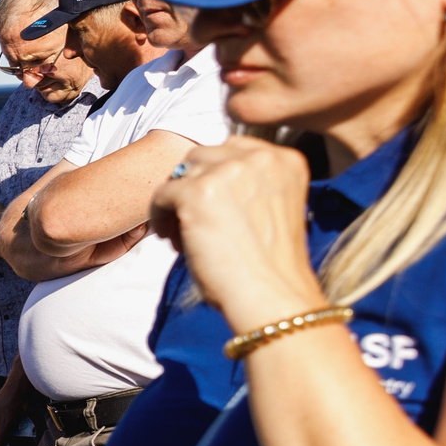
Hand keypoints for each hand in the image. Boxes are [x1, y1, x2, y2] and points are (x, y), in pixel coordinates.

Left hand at [149, 137, 324, 332]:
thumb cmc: (270, 266)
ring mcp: (229, 171)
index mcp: (285, 159)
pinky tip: (173, 241)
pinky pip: (161, 195)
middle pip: (203, 156)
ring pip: (181, 173)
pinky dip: (159, 217)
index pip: (233, 148)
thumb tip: (202, 179)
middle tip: (191, 222)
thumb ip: (248, 185)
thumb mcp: (271, 209)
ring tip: (182, 235)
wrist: (273, 296)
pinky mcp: (198, 192)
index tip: (210, 205)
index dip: (213, 176)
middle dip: (192, 187)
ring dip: (176, 202)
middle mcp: (261, 158)